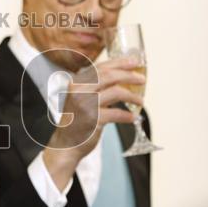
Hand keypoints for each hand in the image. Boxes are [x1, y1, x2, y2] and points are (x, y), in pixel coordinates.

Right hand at [42, 57, 144, 188]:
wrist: (66, 144)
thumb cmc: (77, 122)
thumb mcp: (82, 99)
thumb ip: (97, 88)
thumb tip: (123, 79)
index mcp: (76, 83)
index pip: (100, 67)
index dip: (119, 63)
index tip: (134, 62)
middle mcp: (79, 91)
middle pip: (109, 76)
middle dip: (129, 75)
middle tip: (142, 79)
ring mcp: (86, 105)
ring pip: (116, 92)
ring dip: (132, 96)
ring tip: (140, 101)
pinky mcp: (93, 119)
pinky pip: (116, 113)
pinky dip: (127, 116)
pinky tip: (133, 118)